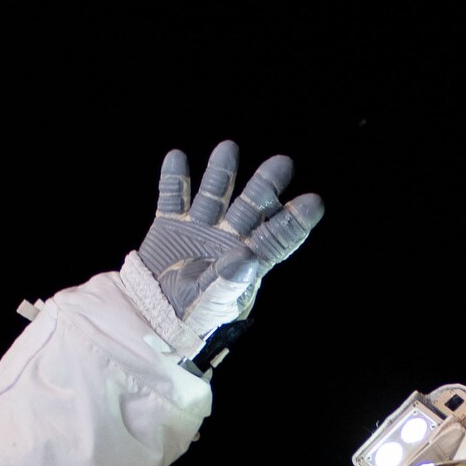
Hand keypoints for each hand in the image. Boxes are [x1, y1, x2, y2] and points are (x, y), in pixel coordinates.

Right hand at [127, 140, 324, 357]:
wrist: (153, 316)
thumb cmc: (191, 317)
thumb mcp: (211, 305)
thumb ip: (228, 282)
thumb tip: (246, 257)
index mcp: (248, 259)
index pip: (278, 236)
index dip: (296, 220)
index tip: (313, 202)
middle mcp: (229, 236)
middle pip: (251, 205)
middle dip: (265, 185)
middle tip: (282, 164)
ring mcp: (200, 226)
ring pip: (215, 192)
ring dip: (221, 172)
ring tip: (228, 149)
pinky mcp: (171, 223)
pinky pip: (173, 196)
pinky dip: (174, 179)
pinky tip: (177, 157)